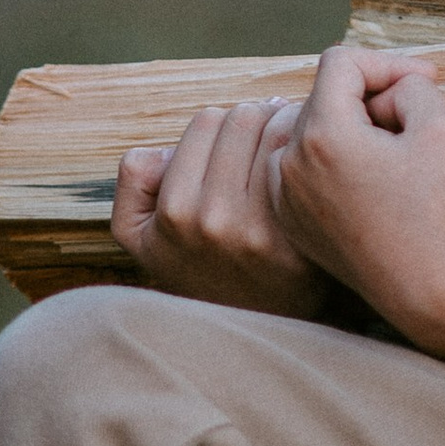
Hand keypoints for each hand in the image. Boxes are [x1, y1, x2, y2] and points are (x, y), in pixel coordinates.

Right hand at [110, 97, 336, 318]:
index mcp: (174, 211)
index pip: (206, 121)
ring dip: (287, 129)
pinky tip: (310, 168)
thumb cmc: (199, 266)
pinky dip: (309, 155)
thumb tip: (166, 150)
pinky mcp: (297, 240)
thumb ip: (134, 181)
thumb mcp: (139, 236)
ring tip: (289, 146)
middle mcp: (213, 219)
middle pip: (245, 118)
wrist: (250, 327)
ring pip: (278, 132)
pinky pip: (305, 165)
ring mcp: (258, 231)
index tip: (237, 140)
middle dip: (258, 119)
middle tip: (268, 136)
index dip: (221, 125)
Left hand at [275, 46, 444, 406]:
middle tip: (412, 125)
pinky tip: (368, 187)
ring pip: (309, 132)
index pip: (342, 62)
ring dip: (347, 131)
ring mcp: (283, 195)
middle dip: (369, 99)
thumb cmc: (438, 212)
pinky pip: (301, 170)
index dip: (387, 63)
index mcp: (322, 133)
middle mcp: (289, 161)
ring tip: (389, 158)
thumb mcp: (442, 127)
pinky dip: (331, 165)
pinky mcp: (289, 222)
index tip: (425, 82)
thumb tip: (385, 92)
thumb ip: (411, 86)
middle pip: (324, 97)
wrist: (426, 291)